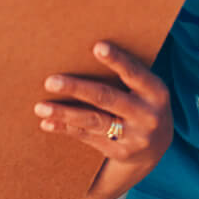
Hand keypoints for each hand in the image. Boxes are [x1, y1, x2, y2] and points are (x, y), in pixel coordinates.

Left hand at [34, 42, 170, 166]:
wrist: (157, 148)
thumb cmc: (143, 103)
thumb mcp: (146, 89)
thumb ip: (127, 75)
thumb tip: (84, 53)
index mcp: (156, 92)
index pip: (134, 73)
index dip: (117, 60)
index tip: (97, 47)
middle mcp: (148, 116)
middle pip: (107, 98)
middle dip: (77, 89)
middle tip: (50, 81)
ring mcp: (134, 137)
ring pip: (93, 121)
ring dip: (64, 113)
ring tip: (40, 107)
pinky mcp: (119, 152)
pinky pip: (87, 137)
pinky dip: (66, 128)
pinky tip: (47, 122)